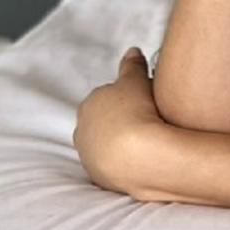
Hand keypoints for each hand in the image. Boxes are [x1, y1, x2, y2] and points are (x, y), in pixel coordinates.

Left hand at [74, 47, 167, 198]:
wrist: (140, 155)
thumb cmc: (137, 112)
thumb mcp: (137, 80)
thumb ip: (132, 65)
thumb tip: (132, 51)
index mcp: (88, 104)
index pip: (105, 98)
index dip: (127, 99)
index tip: (144, 102)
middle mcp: (82, 130)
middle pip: (102, 123)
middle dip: (119, 122)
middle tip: (146, 121)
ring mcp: (89, 156)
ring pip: (105, 146)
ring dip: (120, 144)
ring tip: (147, 143)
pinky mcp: (99, 178)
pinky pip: (113, 166)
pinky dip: (124, 162)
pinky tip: (142, 159)